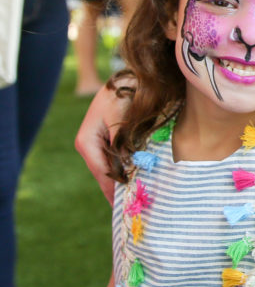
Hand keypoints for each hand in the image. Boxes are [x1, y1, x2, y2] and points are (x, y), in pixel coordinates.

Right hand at [73, 81, 132, 203]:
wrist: (126, 79)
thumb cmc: (123, 96)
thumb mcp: (121, 118)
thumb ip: (121, 142)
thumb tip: (126, 165)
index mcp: (87, 142)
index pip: (100, 173)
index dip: (112, 190)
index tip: (123, 205)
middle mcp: (88, 146)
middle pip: (104, 174)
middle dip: (117, 189)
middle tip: (132, 208)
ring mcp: (96, 144)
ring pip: (109, 169)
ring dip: (122, 181)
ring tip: (136, 199)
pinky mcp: (106, 141)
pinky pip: (115, 161)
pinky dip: (125, 170)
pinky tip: (136, 181)